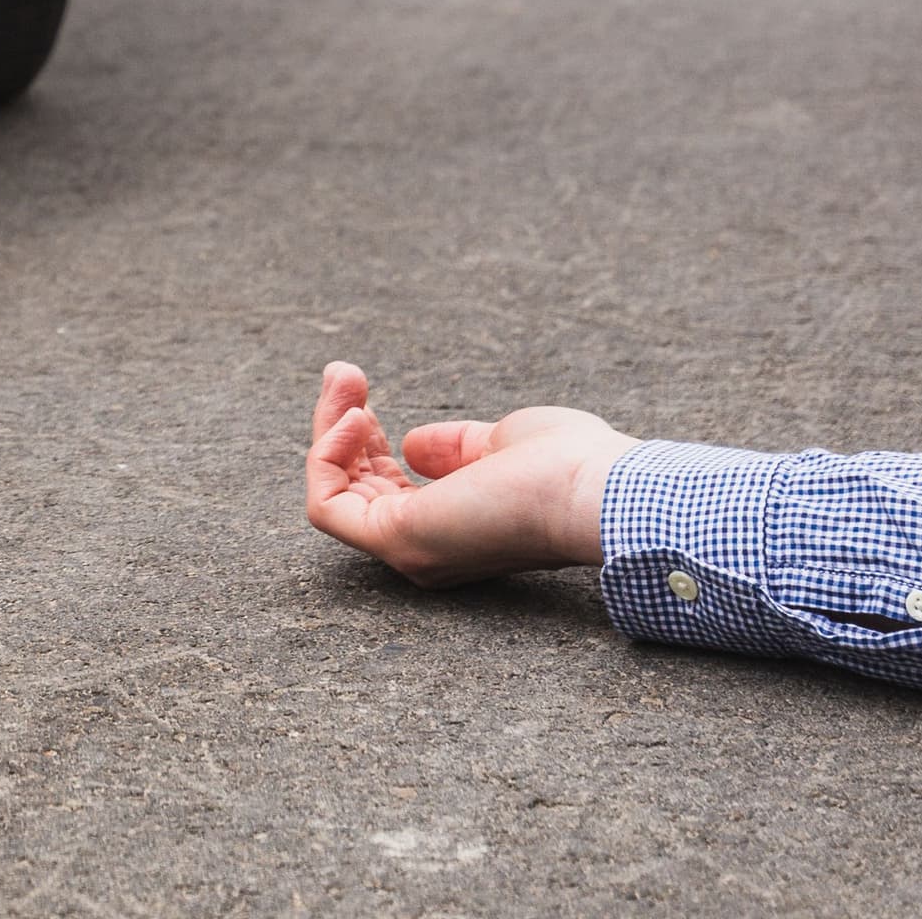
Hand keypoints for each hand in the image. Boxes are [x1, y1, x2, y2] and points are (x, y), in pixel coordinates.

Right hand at [304, 361, 635, 585]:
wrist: (596, 491)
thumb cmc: (569, 467)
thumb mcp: (500, 445)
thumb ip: (456, 449)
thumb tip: (412, 447)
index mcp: (456, 529)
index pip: (388, 490)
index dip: (370, 440)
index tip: (367, 396)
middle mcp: (427, 547)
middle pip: (354, 489)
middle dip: (340, 426)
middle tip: (344, 373)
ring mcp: (411, 548)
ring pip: (335, 493)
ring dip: (329, 429)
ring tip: (344, 379)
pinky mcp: (396, 538)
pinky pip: (328, 505)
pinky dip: (326, 457)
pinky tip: (353, 414)